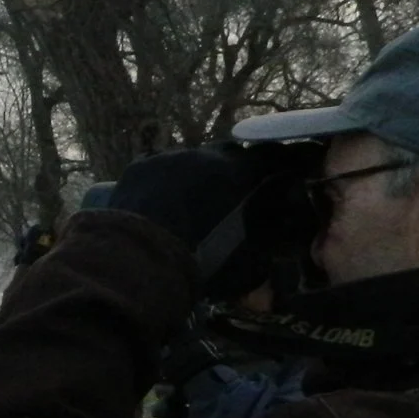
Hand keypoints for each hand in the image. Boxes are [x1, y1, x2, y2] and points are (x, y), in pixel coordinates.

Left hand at [104, 148, 263, 252]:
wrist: (140, 260)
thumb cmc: (202, 262)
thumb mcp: (249, 264)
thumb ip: (266, 246)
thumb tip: (273, 238)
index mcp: (240, 172)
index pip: (271, 155)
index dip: (278, 163)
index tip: (279, 174)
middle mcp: (206, 154)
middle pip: (229, 153)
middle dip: (234, 169)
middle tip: (232, 191)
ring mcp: (169, 156)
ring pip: (191, 158)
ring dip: (196, 173)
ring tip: (192, 198)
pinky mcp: (139, 166)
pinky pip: (159, 165)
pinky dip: (165, 178)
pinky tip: (160, 197)